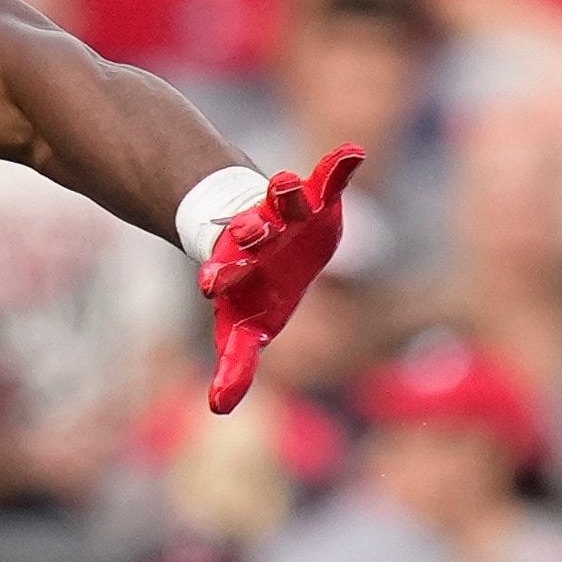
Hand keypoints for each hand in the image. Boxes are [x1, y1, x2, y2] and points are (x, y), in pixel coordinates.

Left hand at [197, 146, 360, 412]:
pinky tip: (353, 154)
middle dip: (250, 229)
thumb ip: (236, 363)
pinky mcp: (316, 198)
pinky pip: (329, 178)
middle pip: (251, 229)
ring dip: (283, 193)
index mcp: (237, 268)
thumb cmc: (252, 291)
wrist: (264, 243)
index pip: (223, 273)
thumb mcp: (243, 329)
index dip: (218, 276)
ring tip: (284, 183)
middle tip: (246, 229)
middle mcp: (257, 236)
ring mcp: (285, 214)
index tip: (208, 283)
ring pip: (282, 199)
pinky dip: (340, 166)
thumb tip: (219, 407)